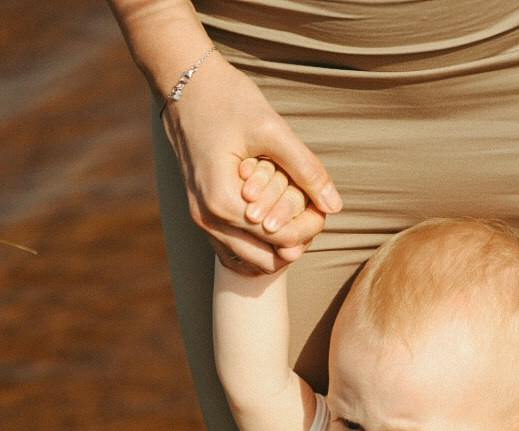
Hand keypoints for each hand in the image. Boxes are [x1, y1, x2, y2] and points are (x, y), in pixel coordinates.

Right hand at [161, 53, 341, 274]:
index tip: (324, 208)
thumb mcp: (272, 130)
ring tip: (296, 216)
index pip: (280, 239)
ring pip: (249, 260)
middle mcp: (207, 218)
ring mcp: (200, 219)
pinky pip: (232, 248)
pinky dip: (257, 243)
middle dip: (295, 241)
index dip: (310, 229)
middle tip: (313, 214)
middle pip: (267, 259)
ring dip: (276, 246)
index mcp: (224, 202)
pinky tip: (274, 220)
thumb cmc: (227, 98)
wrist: (183, 81)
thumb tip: (335, 206)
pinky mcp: (200, 213)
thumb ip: (305, 169)